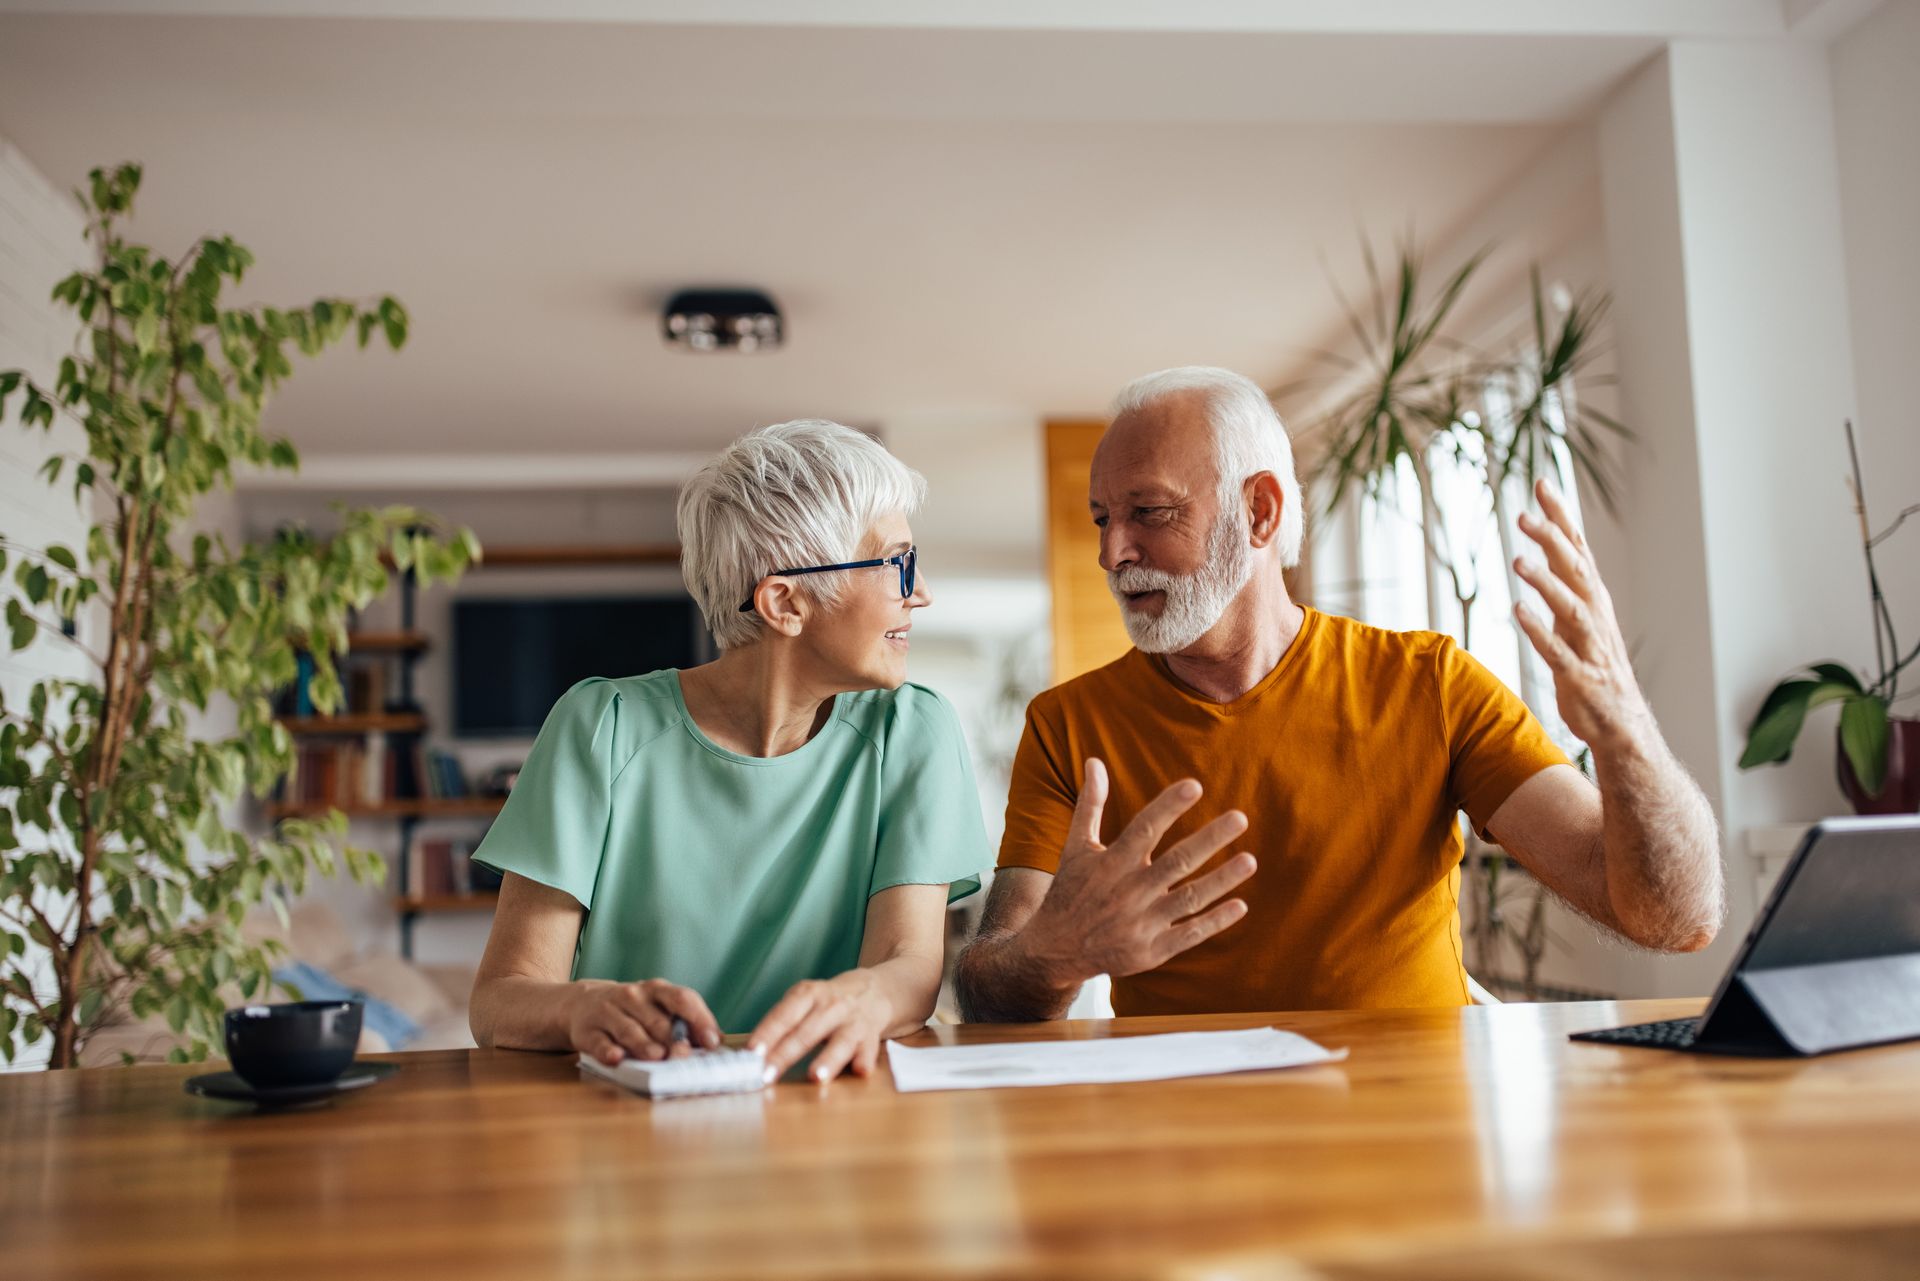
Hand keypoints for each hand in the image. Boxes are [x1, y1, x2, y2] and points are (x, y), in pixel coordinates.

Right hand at [567, 979, 721, 1066]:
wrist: (580, 1003)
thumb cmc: (631, 1010)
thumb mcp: (657, 1007)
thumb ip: (686, 1022)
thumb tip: (717, 1041)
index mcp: (657, 991)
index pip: (682, 999)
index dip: (700, 1020)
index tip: (711, 1042)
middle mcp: (633, 997)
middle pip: (658, 1021)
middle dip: (673, 1039)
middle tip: (684, 1056)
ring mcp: (608, 1013)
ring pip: (630, 1030)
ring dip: (644, 1044)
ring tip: (657, 1056)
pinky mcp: (588, 1031)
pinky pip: (599, 1042)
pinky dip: (608, 1050)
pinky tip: (616, 1057)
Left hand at [748, 971, 890, 1083]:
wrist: (872, 991)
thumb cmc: (826, 1002)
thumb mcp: (803, 1001)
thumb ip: (782, 1024)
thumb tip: (752, 1055)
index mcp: (808, 995)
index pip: (784, 1016)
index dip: (767, 1034)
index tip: (751, 1053)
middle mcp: (831, 1006)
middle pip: (806, 1032)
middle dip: (785, 1055)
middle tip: (766, 1075)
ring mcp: (852, 1022)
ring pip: (840, 1041)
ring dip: (828, 1059)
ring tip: (816, 1077)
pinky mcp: (870, 1038)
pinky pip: (868, 1051)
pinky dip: (864, 1061)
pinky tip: (859, 1071)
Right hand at [1022, 758, 1255, 983]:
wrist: (1055, 949)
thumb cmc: (1070, 890)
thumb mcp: (1075, 846)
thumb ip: (1091, 805)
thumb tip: (1095, 762)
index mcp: (1112, 863)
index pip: (1145, 829)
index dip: (1169, 806)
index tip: (1195, 785)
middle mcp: (1129, 891)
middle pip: (1176, 862)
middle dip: (1209, 840)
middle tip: (1240, 818)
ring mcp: (1142, 923)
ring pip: (1189, 898)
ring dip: (1221, 880)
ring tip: (1250, 860)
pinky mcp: (1151, 950)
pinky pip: (1189, 934)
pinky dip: (1214, 921)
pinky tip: (1240, 905)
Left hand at [1512, 478, 1654, 750]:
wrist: (1623, 728)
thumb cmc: (1595, 672)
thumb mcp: (1579, 623)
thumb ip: (1565, 586)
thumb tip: (1550, 548)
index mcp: (1593, 601)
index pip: (1578, 550)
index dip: (1562, 518)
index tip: (1542, 483)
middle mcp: (1595, 618)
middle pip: (1576, 571)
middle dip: (1552, 541)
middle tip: (1523, 515)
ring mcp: (1590, 648)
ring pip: (1570, 608)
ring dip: (1546, 584)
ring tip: (1519, 560)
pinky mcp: (1580, 679)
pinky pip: (1558, 653)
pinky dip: (1540, 632)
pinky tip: (1518, 613)